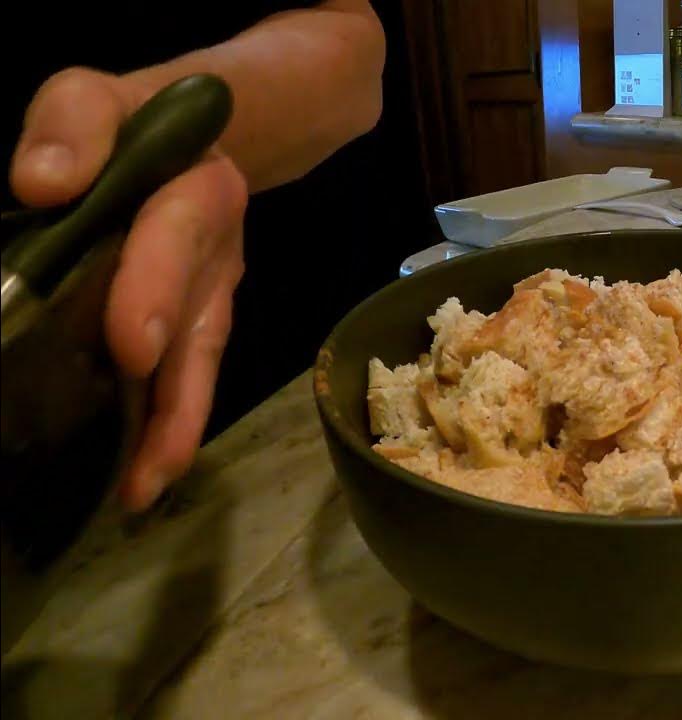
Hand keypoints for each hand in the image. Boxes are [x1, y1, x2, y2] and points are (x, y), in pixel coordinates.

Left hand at [10, 68, 247, 510]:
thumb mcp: (91, 97)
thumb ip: (73, 124)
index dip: (156, 290)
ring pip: (199, 369)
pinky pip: (183, 383)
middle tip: (150, 453)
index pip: (178, 237)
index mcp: (197, 192)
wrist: (184, 150)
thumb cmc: (126, 126)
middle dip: (174, 391)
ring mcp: (208, 302)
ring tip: (143, 490)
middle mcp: (216, 258)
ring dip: (174, 430)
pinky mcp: (190, 333)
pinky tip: (137, 481)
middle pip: (201, 327)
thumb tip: (40, 185)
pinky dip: (164, 432)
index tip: (130, 345)